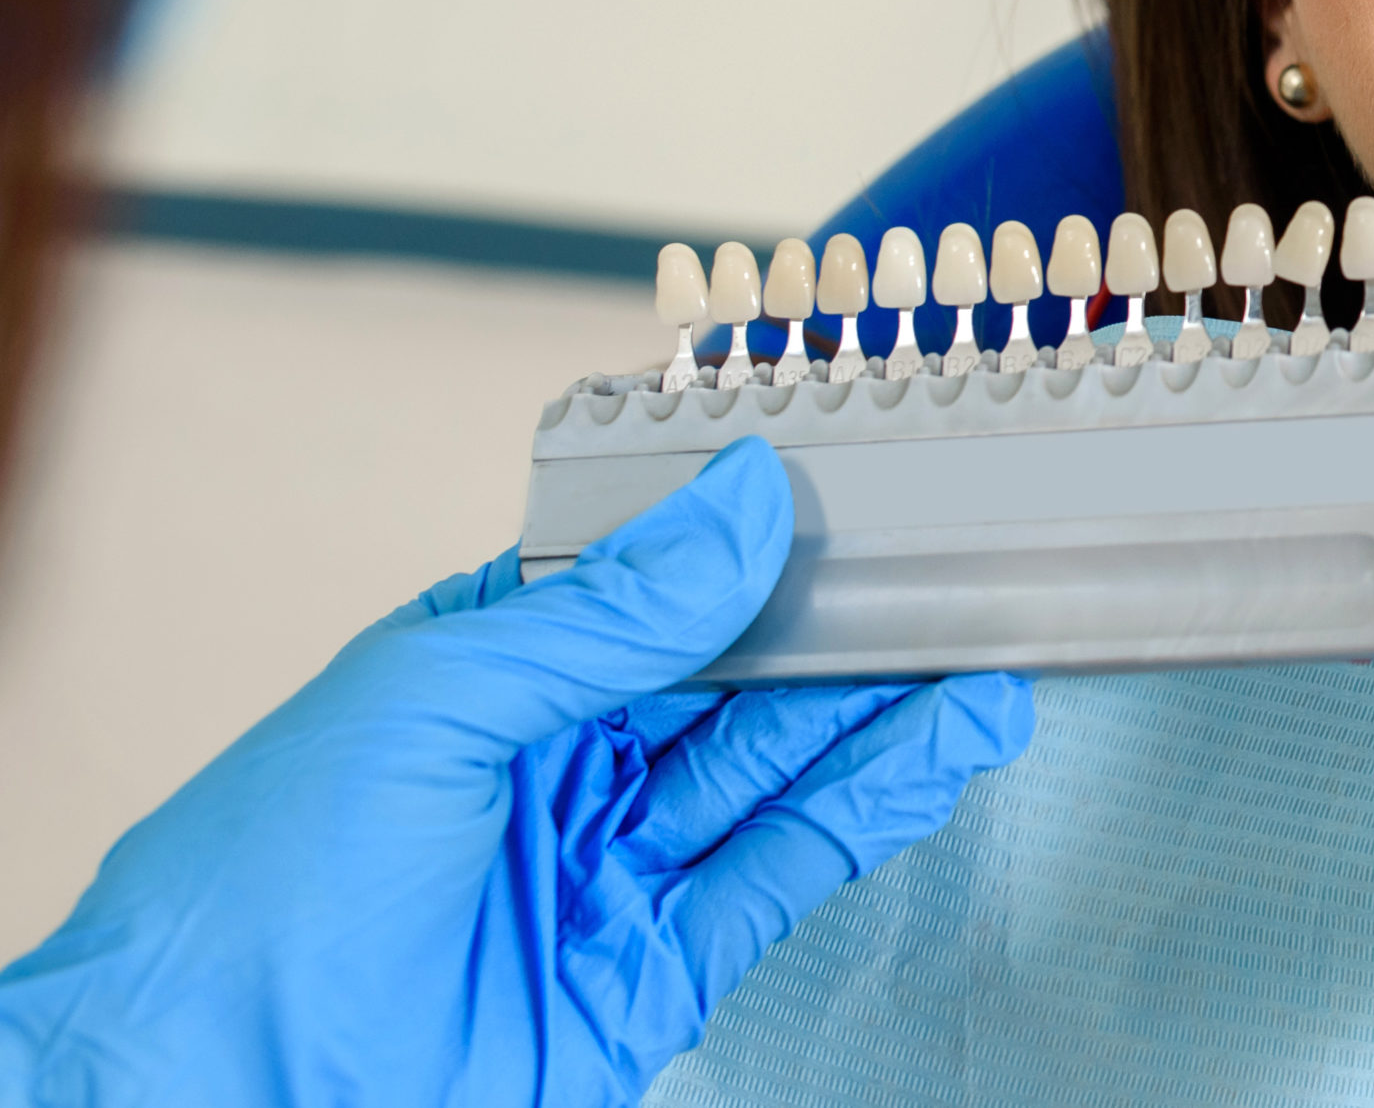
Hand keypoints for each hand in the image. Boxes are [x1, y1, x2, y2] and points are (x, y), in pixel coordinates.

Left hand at [0, 437, 1033, 1106]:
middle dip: (839, 632)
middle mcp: (556, 769)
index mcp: (488, 678)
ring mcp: (608, 872)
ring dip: (880, 719)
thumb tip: (738, 505)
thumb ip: (610, 613)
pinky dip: (866, 814)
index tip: (846, 497)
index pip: (649, 589)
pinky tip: (934, 755)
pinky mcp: (652, 972)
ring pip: (772, 776)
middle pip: (729, 683)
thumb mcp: (437, 702)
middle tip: (946, 576)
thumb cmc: (263, 889)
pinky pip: (779, 875)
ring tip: (982, 657)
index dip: (749, 548)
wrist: (219, 1094)